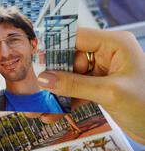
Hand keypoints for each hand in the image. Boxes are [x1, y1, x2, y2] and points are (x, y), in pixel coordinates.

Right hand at [37, 28, 144, 143]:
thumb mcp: (109, 93)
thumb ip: (75, 85)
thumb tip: (45, 78)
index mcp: (115, 44)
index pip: (77, 37)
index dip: (55, 47)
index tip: (36, 59)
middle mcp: (108, 54)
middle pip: (69, 58)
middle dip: (53, 75)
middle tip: (38, 88)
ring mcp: (103, 71)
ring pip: (70, 76)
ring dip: (57, 92)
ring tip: (43, 107)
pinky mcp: (100, 87)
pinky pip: (77, 90)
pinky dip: (66, 101)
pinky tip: (54, 113)